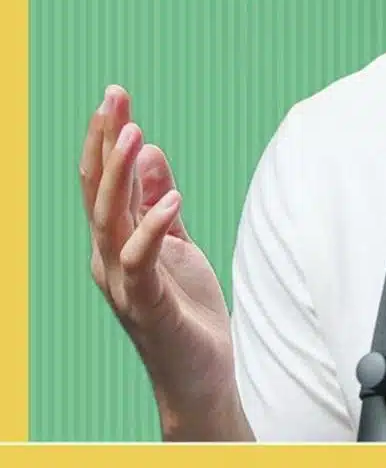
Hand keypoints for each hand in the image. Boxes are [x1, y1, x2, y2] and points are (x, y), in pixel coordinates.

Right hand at [80, 85, 250, 439]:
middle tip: (114, 96)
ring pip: (110, 220)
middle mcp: (110, 258)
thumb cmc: (187, 309)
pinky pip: (143, 261)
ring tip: (136, 132)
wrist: (199, 374)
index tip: (116, 96)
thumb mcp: (177, 243)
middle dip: (106, 142)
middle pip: (100, 190)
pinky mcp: (148, 305)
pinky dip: (153, 227)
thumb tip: (152, 151)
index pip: (106, 181)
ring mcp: (125, 283)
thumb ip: (158, 202)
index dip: (108, 138)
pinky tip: (173, 198)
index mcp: (116, 241)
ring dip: (121, 175)